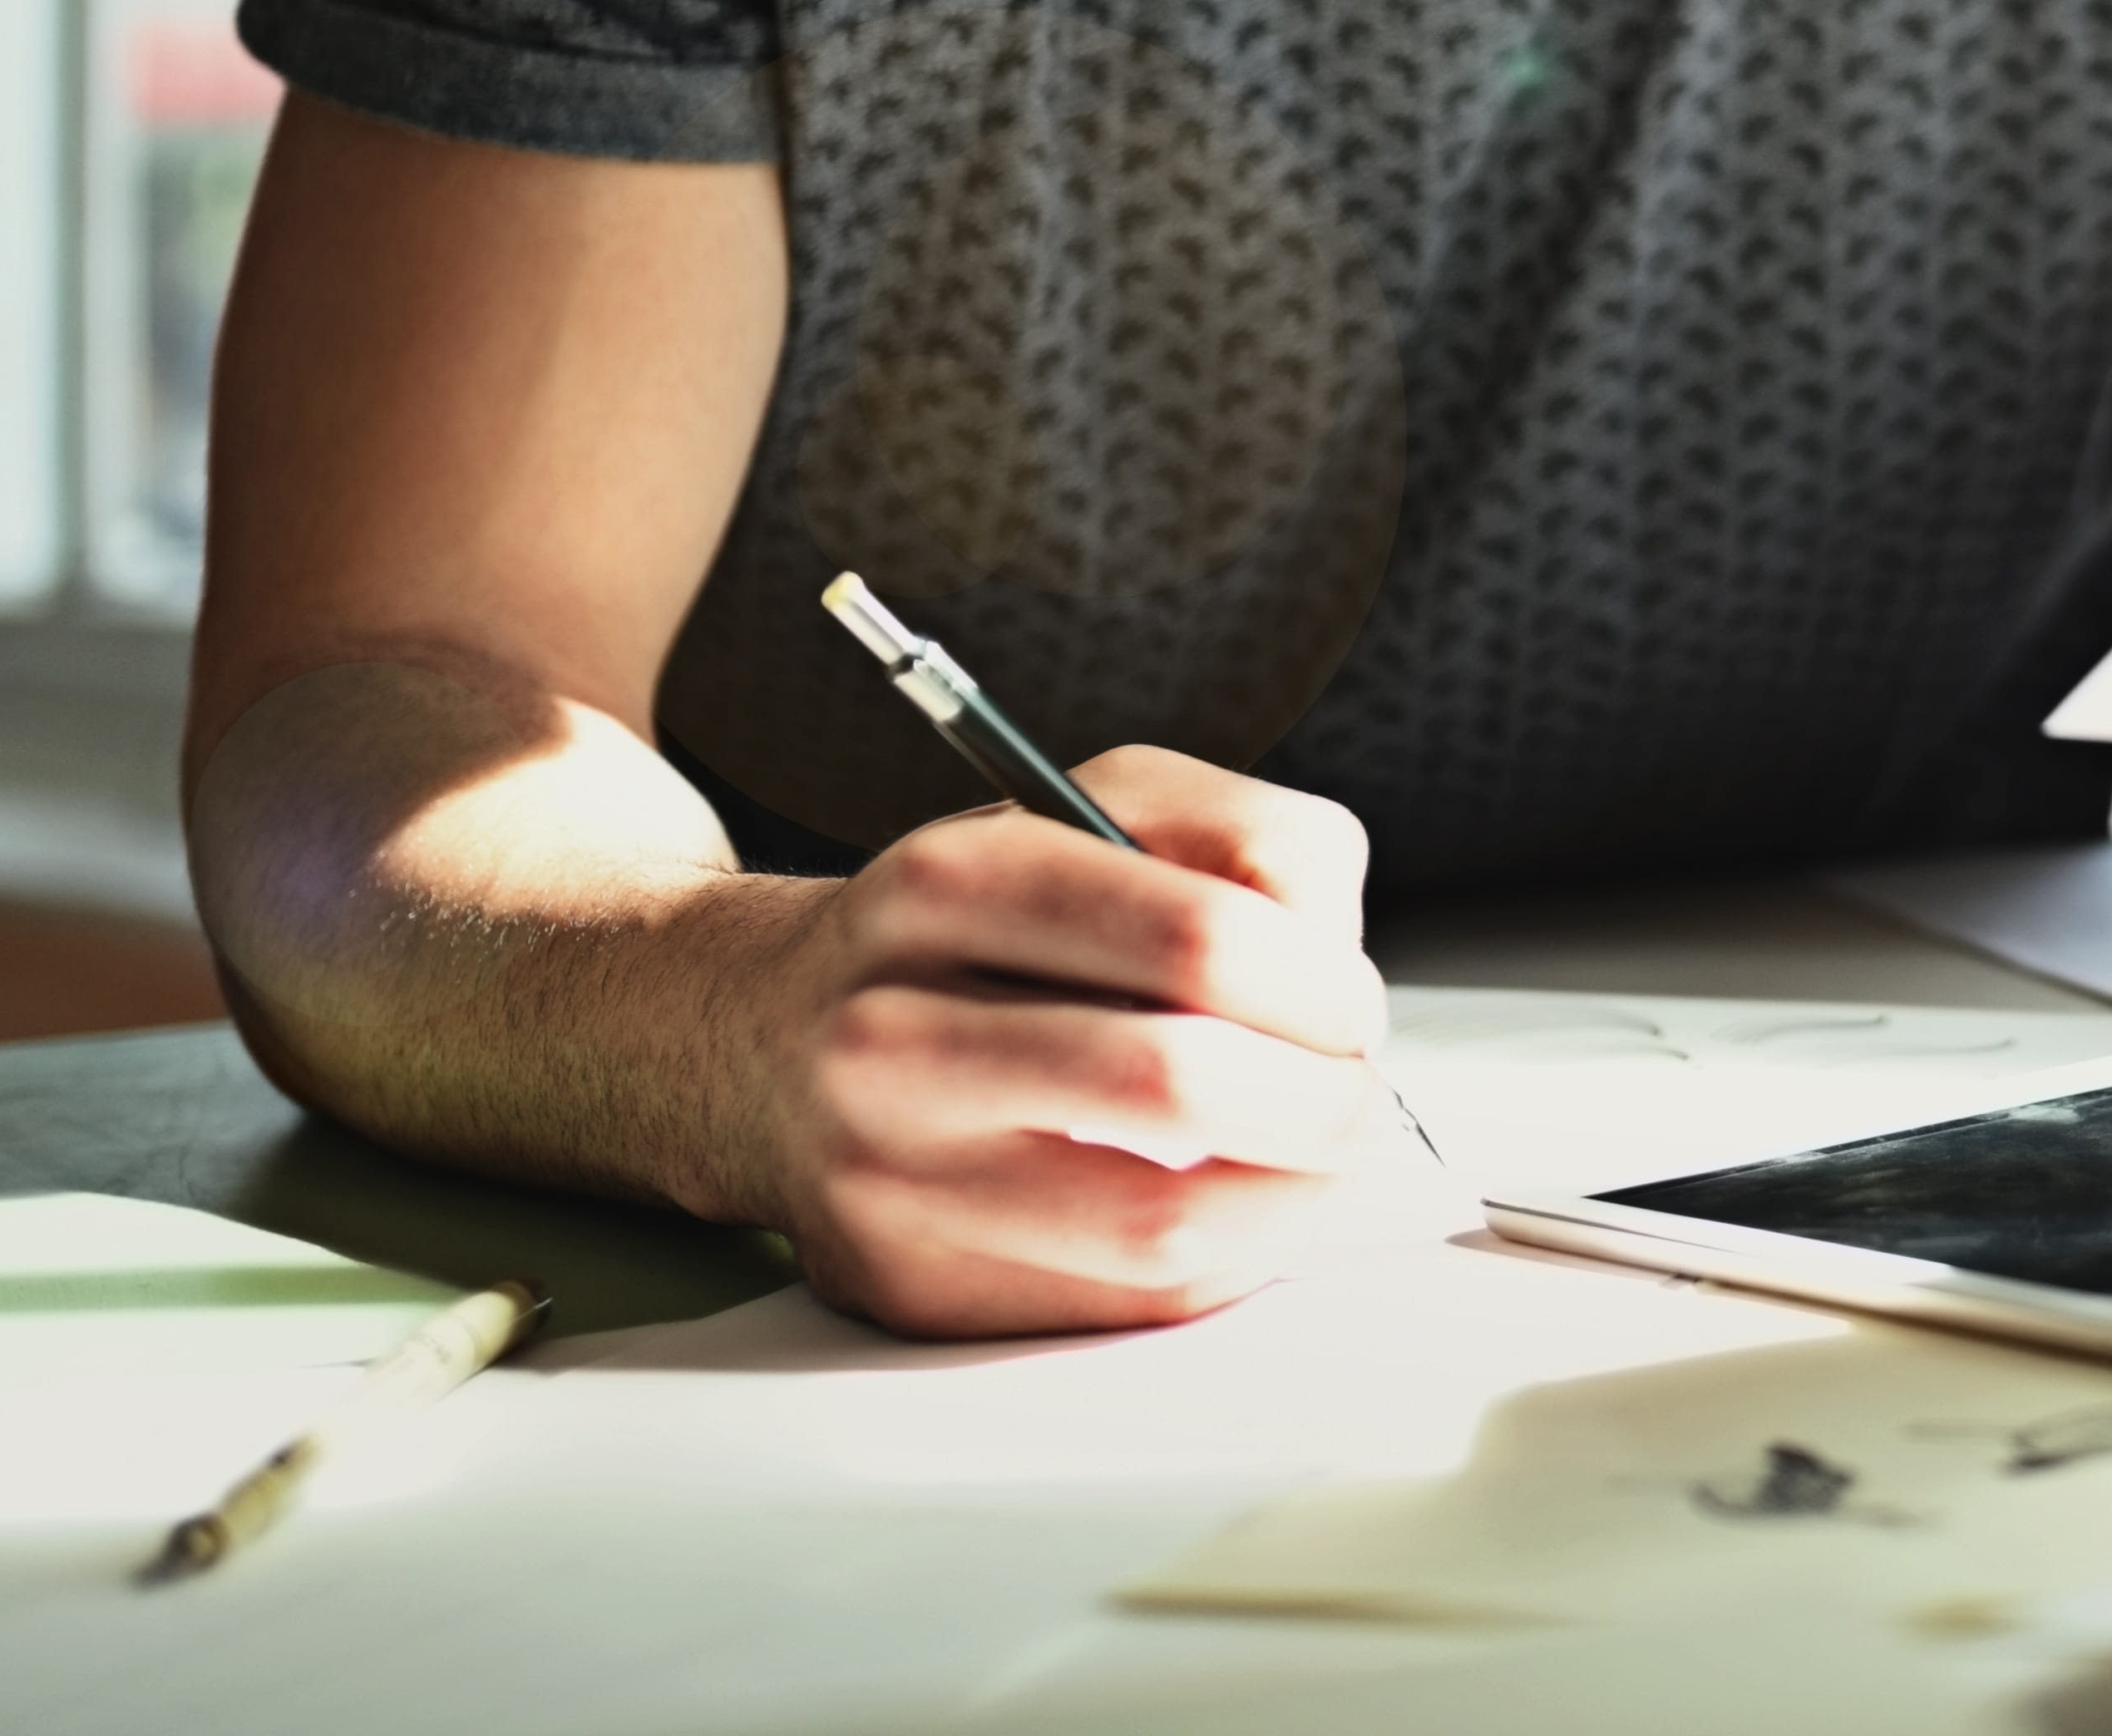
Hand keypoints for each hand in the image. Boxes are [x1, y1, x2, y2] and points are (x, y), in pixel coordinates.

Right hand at [732, 746, 1404, 1335]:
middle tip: (1349, 1091)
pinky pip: (1125, 1304)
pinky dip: (1224, 1261)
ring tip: (1313, 1158)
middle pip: (1178, 1085)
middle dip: (1322, 1099)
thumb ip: (1252, 841)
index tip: (1351, 1004)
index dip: (1320, 983)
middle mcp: (894, 1035)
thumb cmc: (972, 929)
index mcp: (951, 885)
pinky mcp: (910, 1288)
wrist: (760, 1041)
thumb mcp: (1101, 807)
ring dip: (1294, 1202)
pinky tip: (1234, 1207)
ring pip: (1161, 1227)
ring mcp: (887, 1179)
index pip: (1198, 937)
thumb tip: (1340, 961)